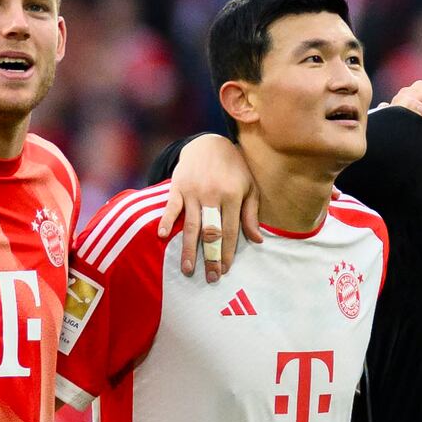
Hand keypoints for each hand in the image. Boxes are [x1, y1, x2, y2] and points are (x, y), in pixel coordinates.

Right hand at [169, 132, 247, 275]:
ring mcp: (194, 191)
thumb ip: (251, 214)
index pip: (230, 231)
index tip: (225, 270)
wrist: (208, 143)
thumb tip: (258, 240)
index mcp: (232, 196)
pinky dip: (167, 221)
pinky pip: (171, 207)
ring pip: (191, 225)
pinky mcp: (178, 186)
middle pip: (211, 232)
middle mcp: (213, 195)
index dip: (228, 252)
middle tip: (210, 278)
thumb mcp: (249, 188)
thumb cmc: (233, 169)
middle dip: (211, 257)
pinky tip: (163, 237)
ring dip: (189, 249)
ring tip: (188, 269)